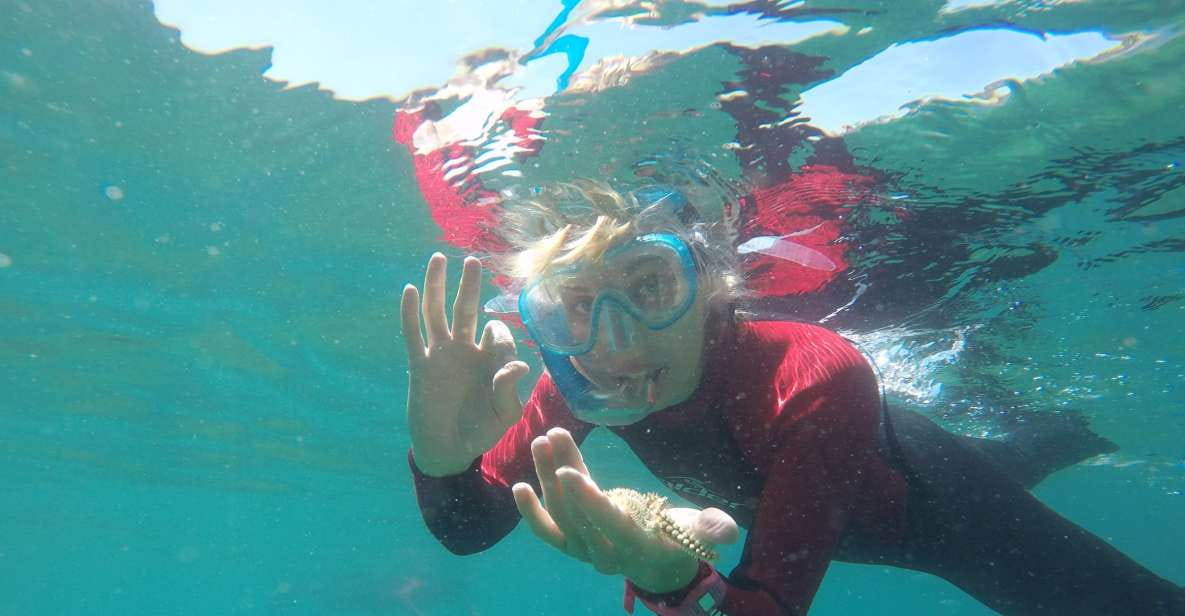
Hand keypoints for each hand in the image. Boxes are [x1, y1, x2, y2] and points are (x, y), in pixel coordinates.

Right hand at [400, 253, 530, 476]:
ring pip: (437, 314)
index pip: (497, 334)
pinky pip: (413, 334)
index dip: (502, 339)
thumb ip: (510, 390)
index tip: (505, 364)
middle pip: (466, 310)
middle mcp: (465, 351)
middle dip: (470, 286)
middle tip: (473, 261)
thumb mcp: (504, 416)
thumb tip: (518, 365)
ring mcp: (441, 356)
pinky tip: (411, 289)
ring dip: (438, 286)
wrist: (448, 450)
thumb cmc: (481, 432)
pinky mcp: (419, 366)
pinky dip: (410, 312)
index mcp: (489, 359)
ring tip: (439, 258)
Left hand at [512, 428, 739, 592]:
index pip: (608, 522)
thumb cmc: (678, 539)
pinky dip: (530, 513)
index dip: (588, 499)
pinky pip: (547, 533)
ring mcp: (585, 550)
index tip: (568, 470)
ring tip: (541, 439)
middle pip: (577, 513)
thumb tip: (725, 530)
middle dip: (561, 474)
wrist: (658, 566)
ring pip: (560, 515)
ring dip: (546, 477)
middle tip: (550, 436)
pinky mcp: (572, 545)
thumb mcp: (699, 532)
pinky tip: (517, 486)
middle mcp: (606, 552)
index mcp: (637, 545)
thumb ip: (711, 527)